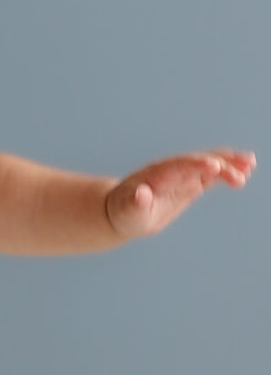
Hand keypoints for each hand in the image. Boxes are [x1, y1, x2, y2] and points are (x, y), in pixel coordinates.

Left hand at [105, 150, 255, 239]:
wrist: (123, 211)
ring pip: (208, 164)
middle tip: (242, 169)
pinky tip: (246, 170)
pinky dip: (227, 172)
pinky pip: (211, 174)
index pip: (179, 166)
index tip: (215, 166)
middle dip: (219, 163)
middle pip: (198, 162)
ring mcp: (182, 174)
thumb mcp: (128, 211)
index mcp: (156, 174)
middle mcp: (171, 169)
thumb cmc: (124, 212)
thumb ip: (135, 202)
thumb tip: (140, 195)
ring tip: (250, 164)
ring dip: (228, 163)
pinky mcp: (190, 182)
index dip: (197, 165)